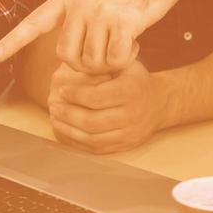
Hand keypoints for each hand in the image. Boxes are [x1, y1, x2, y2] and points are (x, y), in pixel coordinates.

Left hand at [0, 0, 187, 72]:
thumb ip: (77, 19)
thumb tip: (68, 55)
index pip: (35, 22)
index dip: (13, 41)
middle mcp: (80, 3)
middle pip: (67, 57)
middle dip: (85, 65)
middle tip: (104, 55)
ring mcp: (101, 11)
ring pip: (91, 62)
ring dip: (108, 64)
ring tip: (122, 45)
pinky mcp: (123, 21)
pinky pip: (115, 59)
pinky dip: (125, 60)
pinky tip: (134, 46)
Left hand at [46, 60, 166, 153]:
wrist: (159, 103)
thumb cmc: (135, 79)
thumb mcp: (125, 63)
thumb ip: (103, 64)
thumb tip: (74, 64)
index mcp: (130, 91)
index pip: (95, 97)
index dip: (74, 95)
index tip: (61, 90)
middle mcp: (132, 115)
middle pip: (91, 122)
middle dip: (67, 114)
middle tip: (53, 105)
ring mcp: (129, 134)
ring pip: (92, 139)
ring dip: (68, 130)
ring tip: (55, 119)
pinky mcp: (125, 146)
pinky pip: (96, 149)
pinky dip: (77, 142)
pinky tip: (65, 131)